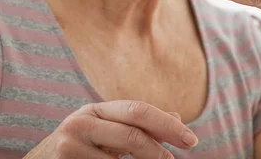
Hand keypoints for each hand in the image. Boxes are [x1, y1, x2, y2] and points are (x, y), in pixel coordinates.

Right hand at [24, 101, 196, 158]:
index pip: (139, 110)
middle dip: (157, 151)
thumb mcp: (105, 131)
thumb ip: (136, 125)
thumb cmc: (78, 149)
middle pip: (132, 135)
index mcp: (96, 109)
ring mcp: (69, 145)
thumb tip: (176, 118)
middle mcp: (82, 121)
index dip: (168, 125)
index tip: (191, 140)